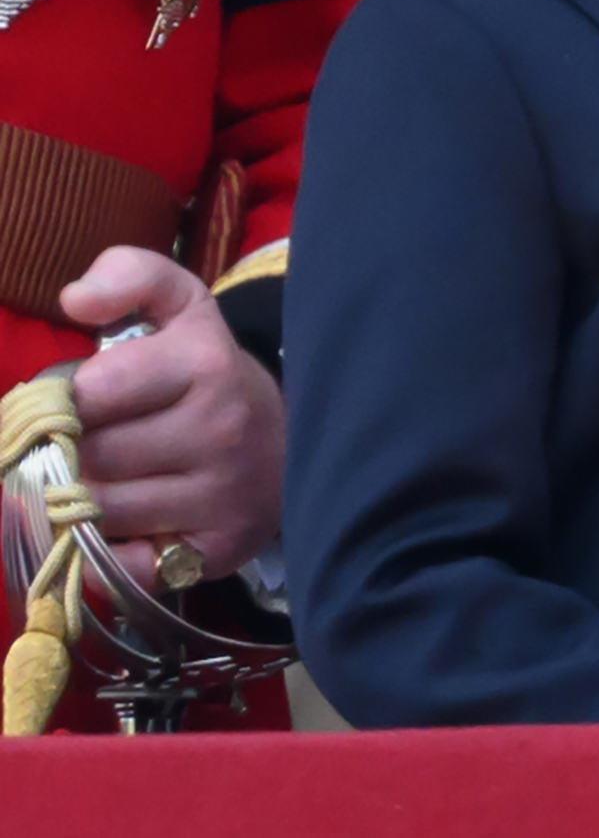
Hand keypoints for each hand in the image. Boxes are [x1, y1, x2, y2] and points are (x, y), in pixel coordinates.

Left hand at [56, 248, 282, 587]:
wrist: (289, 441)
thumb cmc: (205, 375)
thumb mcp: (178, 308)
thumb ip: (128, 276)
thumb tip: (76, 298)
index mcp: (206, 364)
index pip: (94, 391)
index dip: (64, 401)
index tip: (75, 402)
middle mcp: (220, 430)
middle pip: (87, 457)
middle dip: (66, 454)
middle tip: (80, 446)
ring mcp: (220, 495)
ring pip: (96, 512)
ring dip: (76, 503)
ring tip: (93, 483)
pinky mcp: (213, 552)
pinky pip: (118, 566)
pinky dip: (98, 554)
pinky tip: (114, 527)